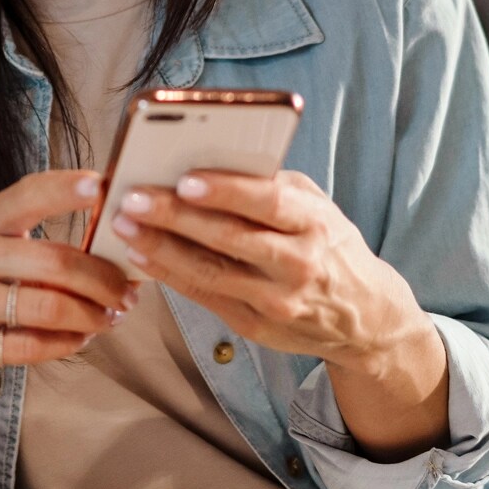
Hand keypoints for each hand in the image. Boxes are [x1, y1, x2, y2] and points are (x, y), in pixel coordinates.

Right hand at [0, 169, 137, 377]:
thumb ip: (36, 232)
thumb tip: (113, 235)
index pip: (29, 194)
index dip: (68, 189)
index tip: (103, 187)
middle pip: (55, 261)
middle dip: (104, 279)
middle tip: (128, 292)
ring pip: (49, 307)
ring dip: (92, 315)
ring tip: (110, 317)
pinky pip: (31, 345)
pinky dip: (66, 343)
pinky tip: (79, 338)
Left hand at [110, 168, 449, 459]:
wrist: (364, 317)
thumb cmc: (329, 244)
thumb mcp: (317, 206)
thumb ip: (272, 186)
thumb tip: (210, 160)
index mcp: (316, 223)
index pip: (269, 203)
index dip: (226, 191)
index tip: (185, 179)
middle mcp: (299, 264)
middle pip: (229, 238)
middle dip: (175, 217)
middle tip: (132, 198)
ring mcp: (276, 301)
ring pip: (210, 272)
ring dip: (160, 248)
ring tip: (124, 225)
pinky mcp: (256, 327)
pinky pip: (204, 297)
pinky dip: (169, 275)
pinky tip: (140, 256)